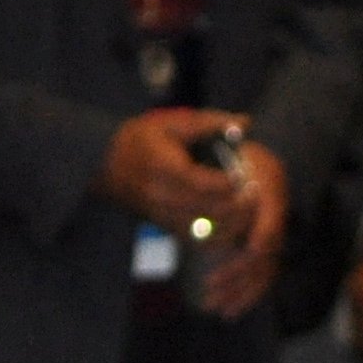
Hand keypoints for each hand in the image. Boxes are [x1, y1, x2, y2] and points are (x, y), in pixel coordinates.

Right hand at [103, 112, 286, 317]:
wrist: (105, 164)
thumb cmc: (141, 139)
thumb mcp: (171, 122)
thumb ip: (209, 123)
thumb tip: (245, 122)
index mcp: (163, 167)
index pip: (202, 183)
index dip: (229, 184)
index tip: (249, 176)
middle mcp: (161, 196)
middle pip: (207, 210)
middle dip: (236, 206)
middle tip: (257, 195)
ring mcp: (162, 215)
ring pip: (204, 231)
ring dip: (231, 225)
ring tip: (251, 211)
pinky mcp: (165, 226)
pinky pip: (197, 240)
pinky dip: (219, 237)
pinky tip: (236, 226)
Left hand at [192, 139, 288, 319]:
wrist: (248, 156)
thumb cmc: (232, 146)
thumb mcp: (223, 133)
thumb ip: (226, 127)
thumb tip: (242, 122)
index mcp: (270, 184)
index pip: (273, 216)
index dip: (264, 233)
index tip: (248, 249)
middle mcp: (273, 213)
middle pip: (265, 252)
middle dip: (240, 272)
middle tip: (213, 286)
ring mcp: (269, 233)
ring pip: (261, 270)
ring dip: (240, 291)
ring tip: (215, 306)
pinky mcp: (260, 249)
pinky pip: (258, 278)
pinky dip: (245, 296)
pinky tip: (227, 311)